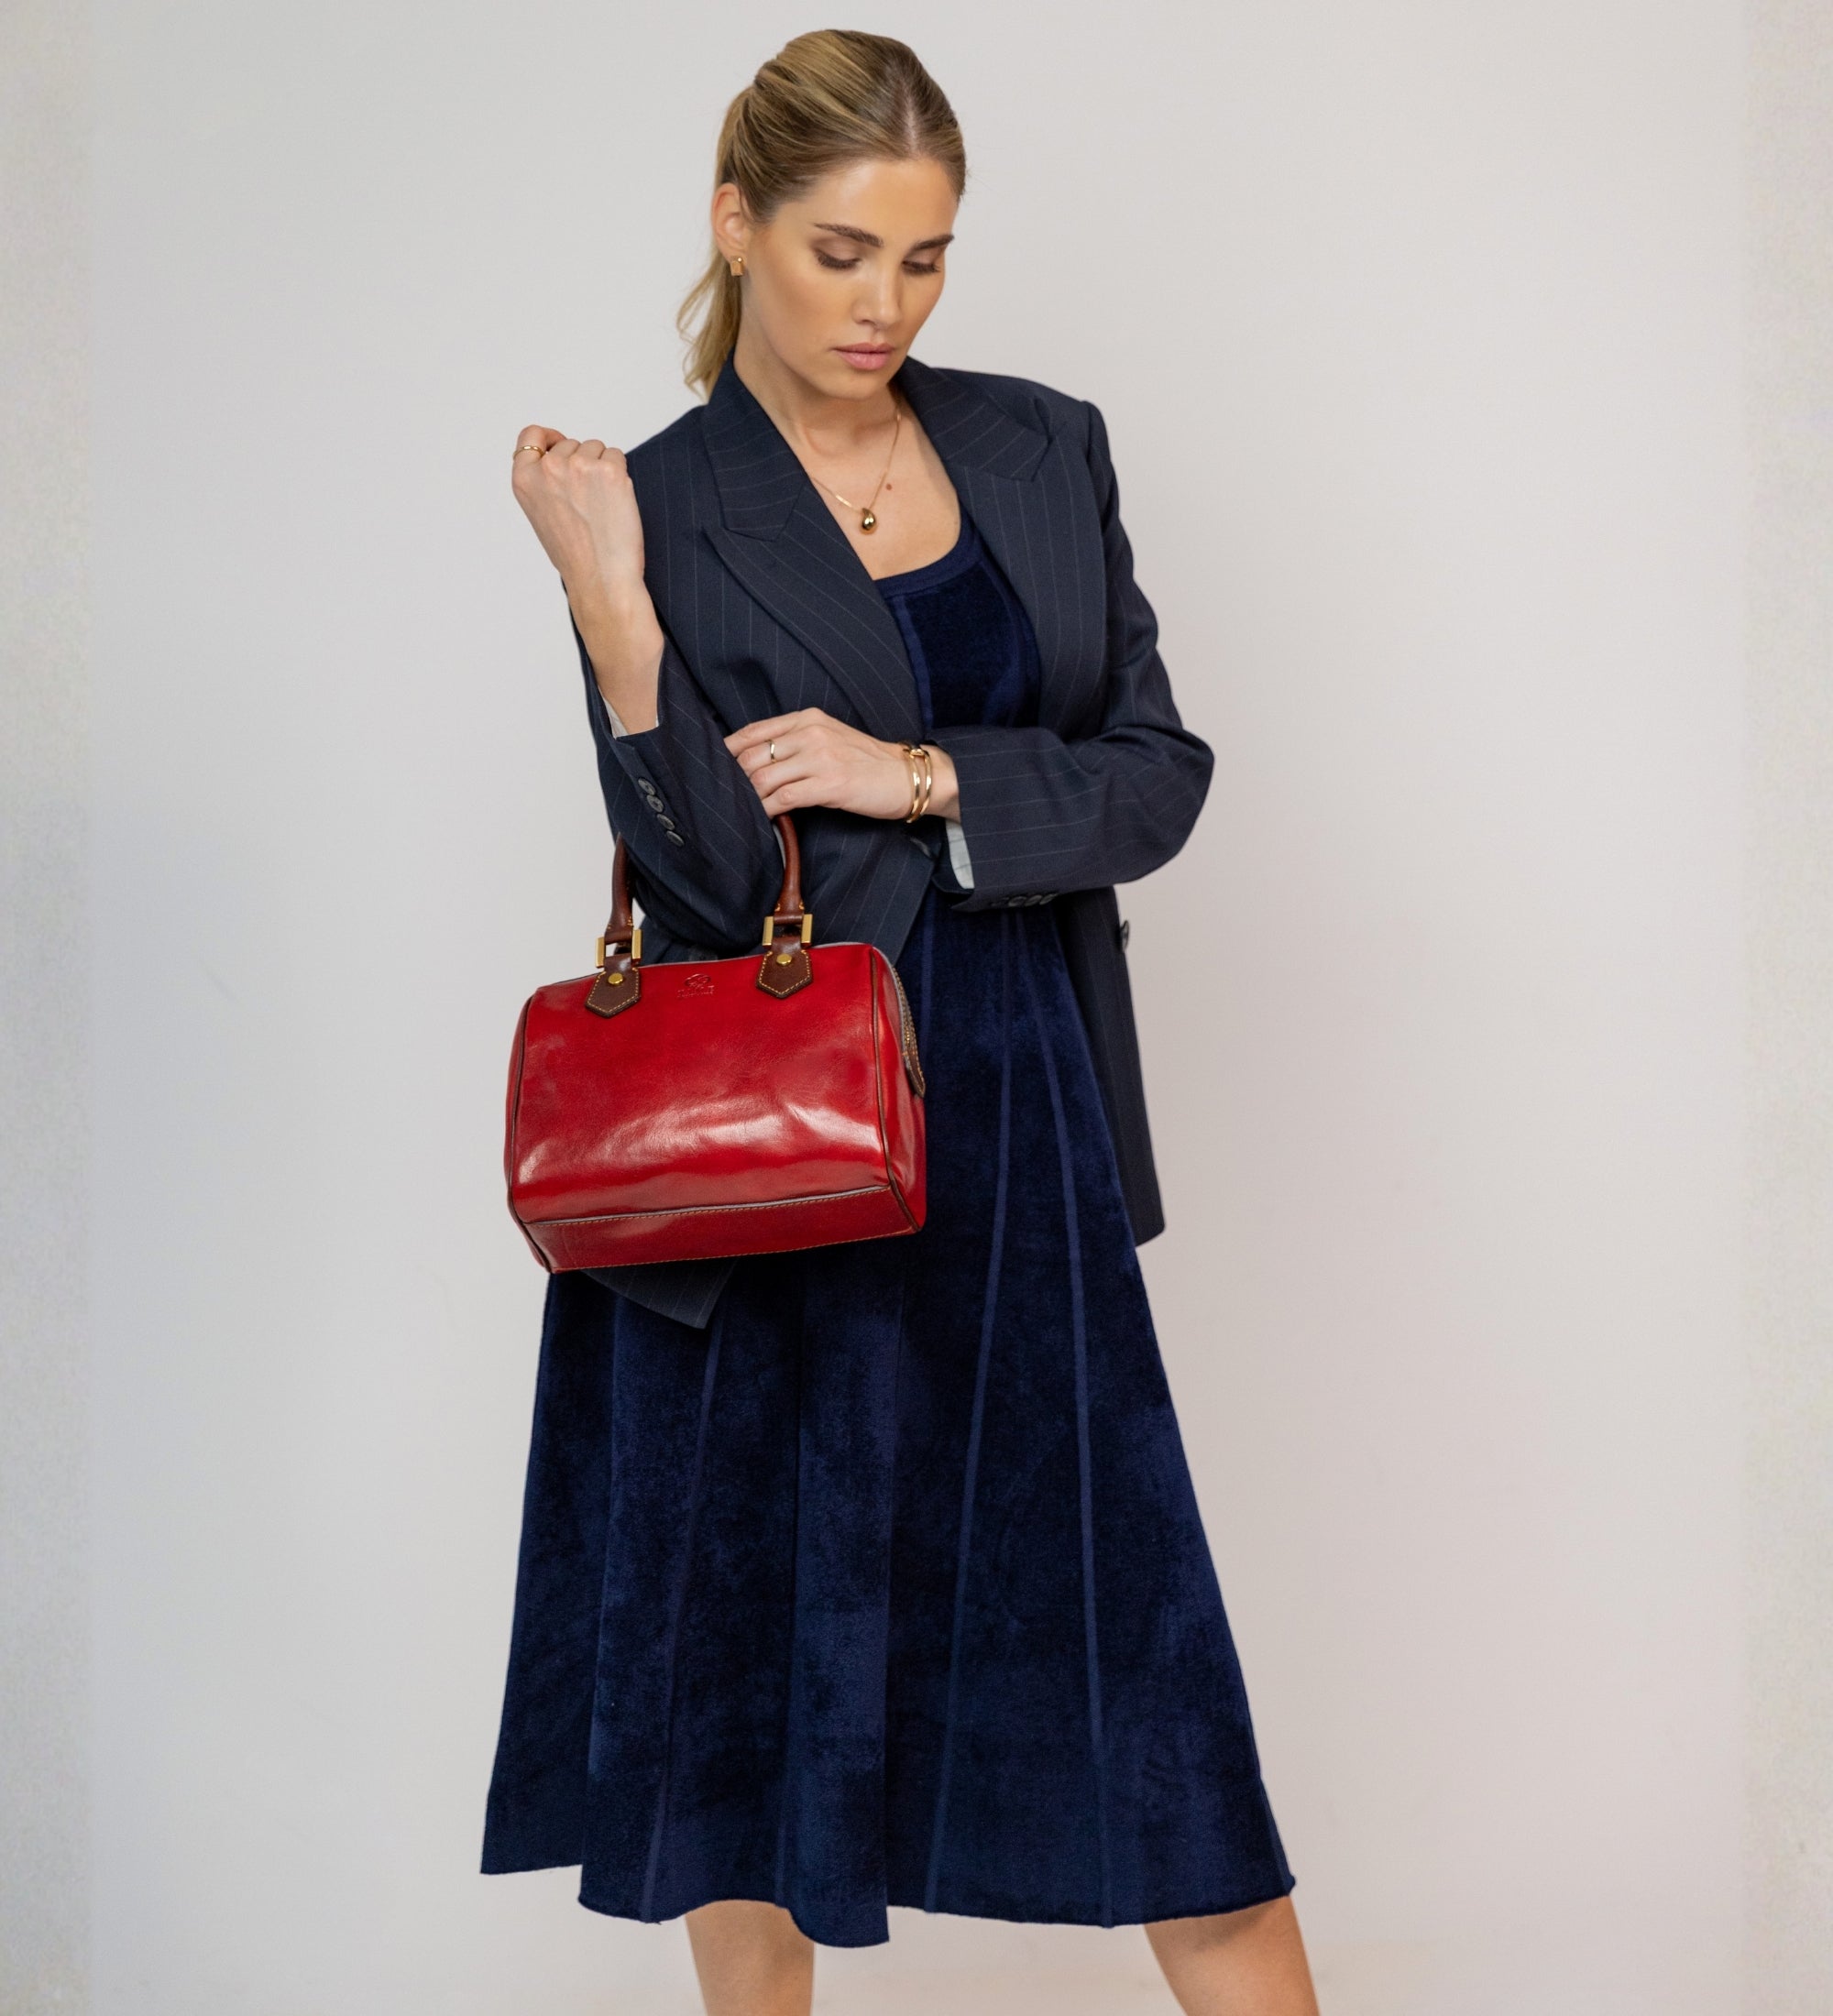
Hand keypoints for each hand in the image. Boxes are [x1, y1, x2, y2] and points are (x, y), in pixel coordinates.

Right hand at [510, 428, 646, 600]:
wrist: (600, 579)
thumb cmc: (574, 555)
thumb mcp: (541, 514)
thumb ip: (544, 482)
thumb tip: (562, 457)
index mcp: (524, 479)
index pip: (531, 436)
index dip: (549, 438)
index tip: (560, 445)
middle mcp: (548, 468)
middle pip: (571, 444)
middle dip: (582, 462)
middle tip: (587, 501)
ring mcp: (579, 466)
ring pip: (596, 448)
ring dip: (602, 468)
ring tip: (600, 506)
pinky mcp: (609, 470)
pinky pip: (617, 456)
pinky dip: (620, 476)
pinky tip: (615, 504)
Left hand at [725, 709, 960, 821]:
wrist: (908, 775)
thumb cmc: (868, 762)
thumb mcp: (830, 739)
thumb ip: (796, 743)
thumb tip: (756, 764)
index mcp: (807, 718)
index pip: (753, 731)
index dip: (727, 751)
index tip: (714, 769)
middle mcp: (811, 732)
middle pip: (753, 755)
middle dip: (733, 779)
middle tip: (723, 798)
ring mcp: (820, 757)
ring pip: (764, 777)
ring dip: (748, 798)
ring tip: (740, 811)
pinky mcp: (830, 783)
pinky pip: (784, 797)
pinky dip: (766, 810)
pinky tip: (761, 819)